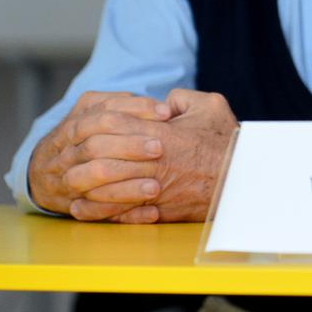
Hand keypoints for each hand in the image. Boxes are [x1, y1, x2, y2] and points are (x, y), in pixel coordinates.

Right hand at [27, 91, 170, 222]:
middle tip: (160, 147)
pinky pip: (97, 212)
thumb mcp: (89, 112)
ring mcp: (68, 179)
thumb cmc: (79, 137)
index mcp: (74, 125)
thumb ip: (116, 103)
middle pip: (96, 146)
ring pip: (94, 177)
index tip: (165, 113)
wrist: (42, 172)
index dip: (137, 110)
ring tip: (156, 186)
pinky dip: (125, 213)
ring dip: (126, 183)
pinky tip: (151, 212)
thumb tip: (151, 100)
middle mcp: (67, 152)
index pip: (104, 112)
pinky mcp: (75, 205)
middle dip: (130, 146)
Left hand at [61, 89, 238, 223]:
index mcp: (160, 135)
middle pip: (103, 159)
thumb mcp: (209, 106)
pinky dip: (98, 212)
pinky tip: (85, 208)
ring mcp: (152, 190)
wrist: (242, 180)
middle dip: (83, 157)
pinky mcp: (156, 211)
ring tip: (70, 185)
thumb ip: (181, 98)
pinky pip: (118, 214)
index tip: (86, 128)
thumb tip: (163, 101)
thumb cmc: (226, 143)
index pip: (114, 126)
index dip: (96, 126)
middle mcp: (152, 164)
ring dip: (84, 187)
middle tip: (68, 156)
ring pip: (105, 189)